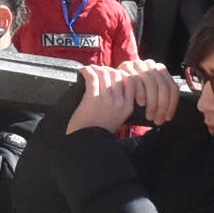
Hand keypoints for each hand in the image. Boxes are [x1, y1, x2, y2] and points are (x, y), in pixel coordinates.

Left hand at [66, 60, 182, 135]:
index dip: (120, 74)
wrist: (86, 143)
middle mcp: (119, 102)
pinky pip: (92, 77)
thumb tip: (117, 86)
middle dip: (106, 70)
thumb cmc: (98, 132)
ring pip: (104, 73)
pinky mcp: (92, 98)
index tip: (112, 74)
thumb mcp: (118, 119)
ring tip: (89, 70)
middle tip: (98, 71)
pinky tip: (82, 71)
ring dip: (95, 69)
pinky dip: (87, 71)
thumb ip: (120, 104)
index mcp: (127, 107)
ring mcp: (106, 100)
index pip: (130, 81)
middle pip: (116, 74)